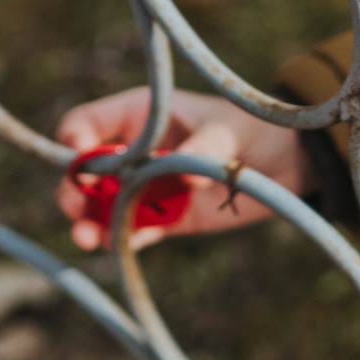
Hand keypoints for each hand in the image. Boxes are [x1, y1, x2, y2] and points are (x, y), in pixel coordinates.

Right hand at [53, 88, 318, 250]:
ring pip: (100, 206)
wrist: (286, 162)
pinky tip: (119, 245)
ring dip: (88, 221)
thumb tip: (189, 178)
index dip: (76, 139)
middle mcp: (134, 151)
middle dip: (73, 189)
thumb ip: (208, 147)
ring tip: (87, 237)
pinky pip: (132, 230)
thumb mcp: (230, 130)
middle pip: (84, 171)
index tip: (81, 158)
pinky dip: (122, 238)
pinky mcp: (165, 218)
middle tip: (76, 206)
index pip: (88, 122)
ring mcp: (146, 187)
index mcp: (139, 115)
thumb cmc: (253, 128)